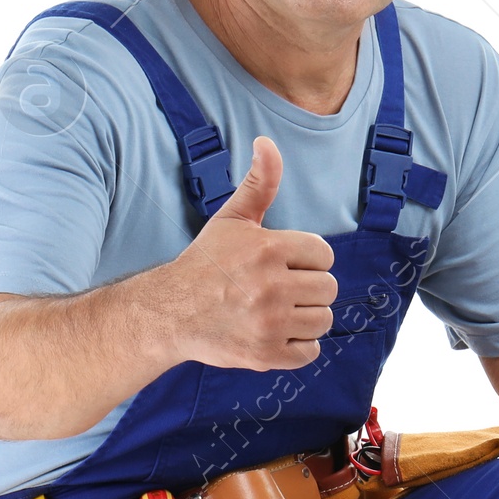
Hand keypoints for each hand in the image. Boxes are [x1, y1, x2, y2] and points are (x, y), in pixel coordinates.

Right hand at [164, 136, 338, 370]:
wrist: (171, 312)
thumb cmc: (206, 264)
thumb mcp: (232, 219)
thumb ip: (259, 183)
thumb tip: (266, 143)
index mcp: (269, 250)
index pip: (324, 255)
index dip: (306, 259)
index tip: (282, 264)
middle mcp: (271, 287)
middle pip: (328, 289)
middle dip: (308, 288)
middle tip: (279, 289)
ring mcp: (269, 324)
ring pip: (323, 321)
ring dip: (305, 317)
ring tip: (277, 311)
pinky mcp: (265, 355)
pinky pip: (310, 352)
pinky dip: (298, 346)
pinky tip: (275, 333)